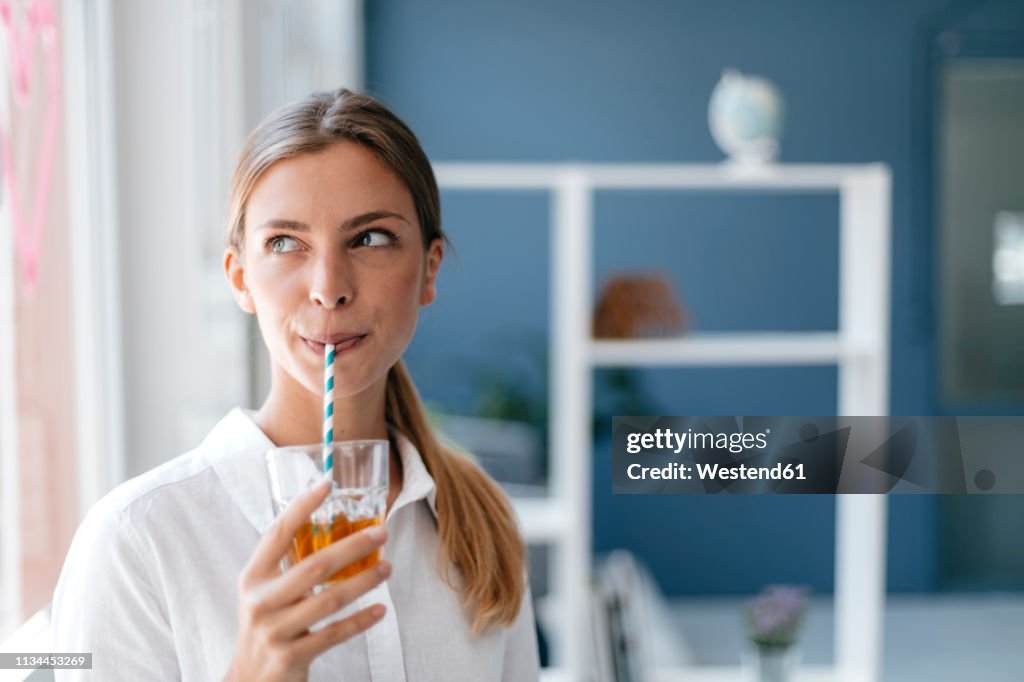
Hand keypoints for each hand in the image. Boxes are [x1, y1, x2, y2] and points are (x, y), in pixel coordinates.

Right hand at [224, 480, 390, 681]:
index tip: (326, 484)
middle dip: (353, 545)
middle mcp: (261, 601)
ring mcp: (274, 631)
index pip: (277, 533)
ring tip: (387, 567)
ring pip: (329, 600)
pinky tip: (380, 609)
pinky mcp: (291, 657)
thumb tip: (332, 526)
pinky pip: (333, 634)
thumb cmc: (267, 625)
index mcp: (253, 577)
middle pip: (314, 566)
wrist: (249, 681)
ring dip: (364, 581)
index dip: (301, 507)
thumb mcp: (265, 592)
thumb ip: (288, 564)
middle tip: (382, 531)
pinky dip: (360, 621)